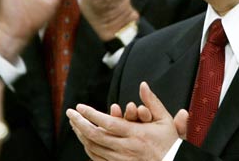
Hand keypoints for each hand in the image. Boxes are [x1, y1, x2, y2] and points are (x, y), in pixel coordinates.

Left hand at [66, 82, 182, 160]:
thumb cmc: (168, 143)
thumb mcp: (164, 119)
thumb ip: (152, 101)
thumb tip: (143, 84)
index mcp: (136, 134)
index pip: (108, 123)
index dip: (91, 115)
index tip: (80, 107)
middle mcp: (125, 148)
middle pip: (95, 136)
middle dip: (79, 123)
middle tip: (70, 114)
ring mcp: (120, 160)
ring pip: (94, 148)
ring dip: (81, 135)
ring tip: (74, 124)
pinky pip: (98, 159)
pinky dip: (88, 148)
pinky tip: (84, 140)